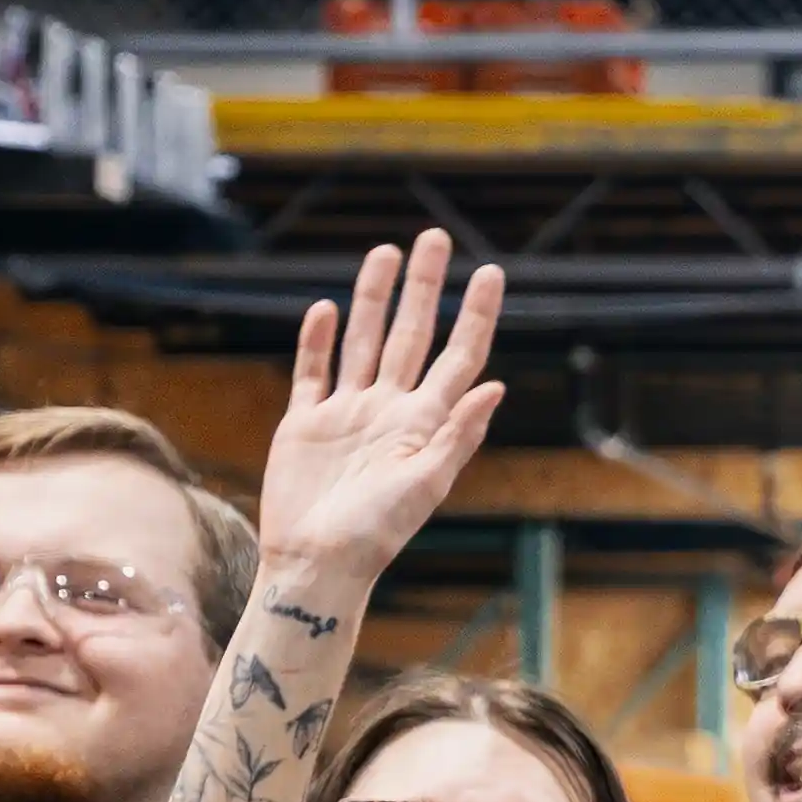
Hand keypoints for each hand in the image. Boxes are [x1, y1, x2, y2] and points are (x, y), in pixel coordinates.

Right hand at [256, 237, 505, 587]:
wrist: (317, 563)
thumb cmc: (378, 534)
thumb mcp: (426, 484)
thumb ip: (459, 434)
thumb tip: (496, 386)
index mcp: (425, 421)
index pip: (459, 355)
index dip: (476, 315)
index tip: (490, 272)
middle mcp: (390, 409)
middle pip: (412, 334)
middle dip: (425, 287)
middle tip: (435, 237)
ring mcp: (348, 413)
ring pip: (363, 341)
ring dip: (373, 298)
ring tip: (385, 253)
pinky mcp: (306, 423)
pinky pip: (313, 372)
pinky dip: (317, 340)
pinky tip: (324, 308)